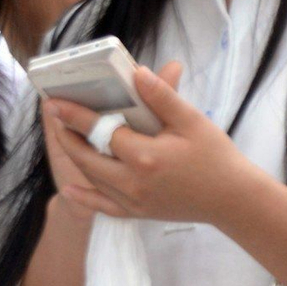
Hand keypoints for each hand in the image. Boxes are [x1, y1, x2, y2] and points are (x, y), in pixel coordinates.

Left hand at [49, 61, 263, 224]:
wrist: (232, 199)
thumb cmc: (215, 156)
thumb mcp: (191, 121)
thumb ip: (162, 97)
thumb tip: (137, 72)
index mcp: (144, 156)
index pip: (100, 131)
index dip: (74, 116)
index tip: (53, 102)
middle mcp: (132, 182)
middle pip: (87, 157)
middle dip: (67, 136)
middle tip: (54, 115)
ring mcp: (133, 201)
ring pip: (92, 178)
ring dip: (75, 157)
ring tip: (65, 135)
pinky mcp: (138, 213)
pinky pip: (103, 207)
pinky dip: (84, 198)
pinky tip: (68, 189)